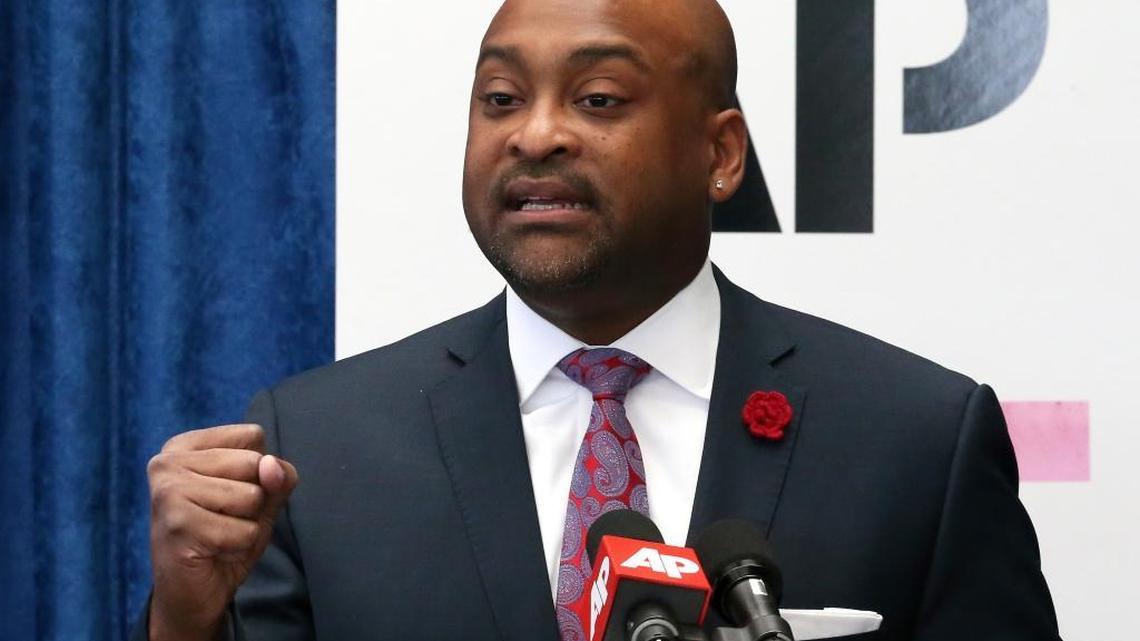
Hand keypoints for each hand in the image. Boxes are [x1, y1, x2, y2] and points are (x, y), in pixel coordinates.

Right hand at [146, 424, 298, 640]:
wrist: (192, 594)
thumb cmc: (225, 537)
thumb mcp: (262, 498)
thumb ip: (278, 474)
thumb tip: (271, 466)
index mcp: (184, 446)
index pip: (253, 436)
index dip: (258, 471)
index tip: (228, 494)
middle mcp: (167, 462)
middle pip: (253, 462)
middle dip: (253, 499)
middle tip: (222, 520)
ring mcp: (168, 492)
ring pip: (251, 496)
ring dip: (245, 524)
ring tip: (217, 535)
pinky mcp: (178, 524)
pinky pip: (244, 530)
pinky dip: (238, 545)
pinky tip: (212, 551)